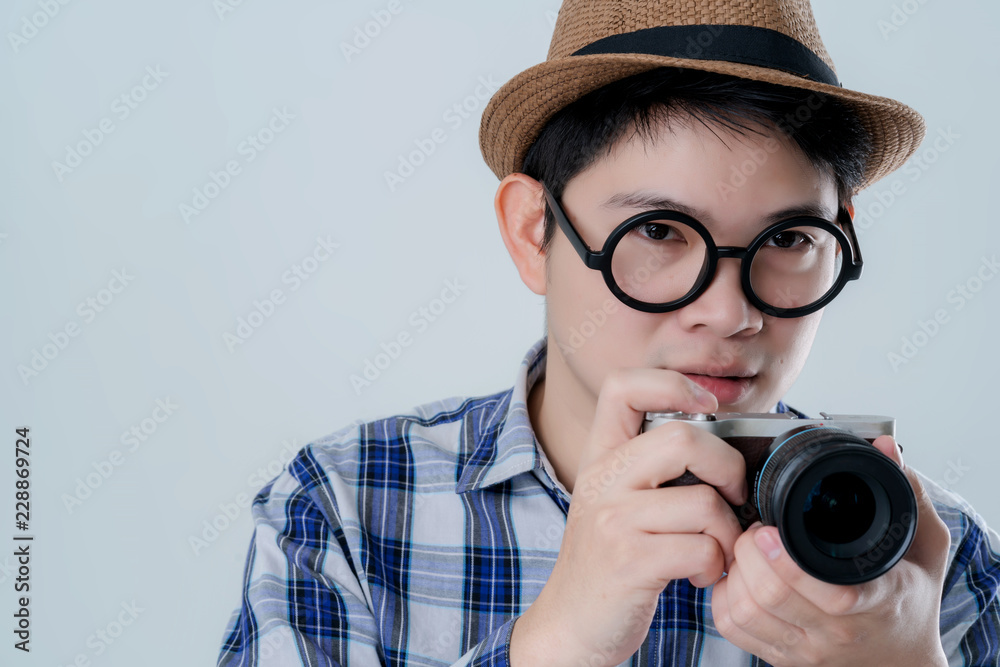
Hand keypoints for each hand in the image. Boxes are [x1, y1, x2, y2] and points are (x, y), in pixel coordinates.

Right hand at [510, 368, 746, 665]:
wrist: (571, 625)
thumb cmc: (607, 561)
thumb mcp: (615, 500)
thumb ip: (651, 467)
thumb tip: (722, 443)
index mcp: (600, 455)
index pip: (623, 386)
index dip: (672, 383)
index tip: (706, 407)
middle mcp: (601, 478)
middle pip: (684, 437)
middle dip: (728, 468)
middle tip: (731, 496)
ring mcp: (613, 519)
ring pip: (704, 501)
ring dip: (728, 534)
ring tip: (714, 550)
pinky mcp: (630, 560)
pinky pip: (702, 548)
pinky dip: (715, 566)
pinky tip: (699, 575)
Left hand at [711, 435, 950, 665]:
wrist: (903, 664)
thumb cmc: (910, 601)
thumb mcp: (925, 548)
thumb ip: (909, 495)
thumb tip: (886, 446)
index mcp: (877, 602)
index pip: (832, 595)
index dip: (788, 564)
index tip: (767, 531)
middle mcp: (837, 632)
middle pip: (772, 598)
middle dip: (750, 553)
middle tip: (756, 530)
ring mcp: (806, 650)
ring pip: (746, 615)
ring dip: (735, 573)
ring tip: (747, 548)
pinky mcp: (782, 659)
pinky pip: (735, 630)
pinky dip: (724, 599)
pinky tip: (738, 577)